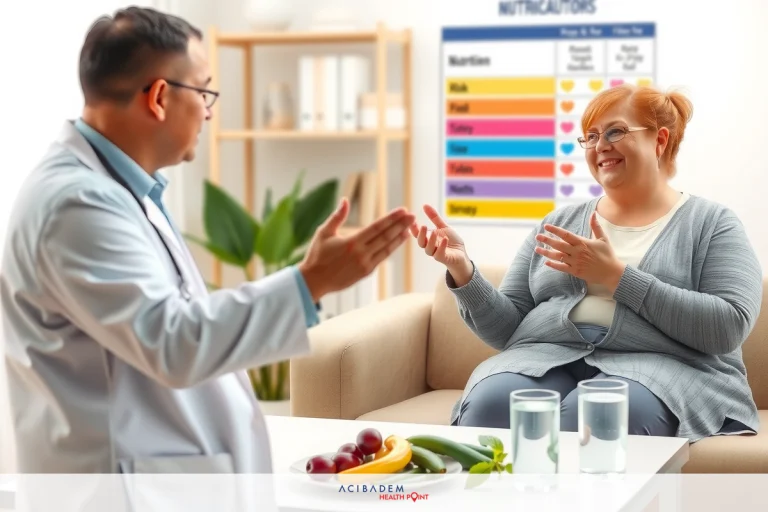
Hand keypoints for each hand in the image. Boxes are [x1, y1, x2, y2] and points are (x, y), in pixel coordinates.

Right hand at [298, 198, 414, 301]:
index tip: (403, 210)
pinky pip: (381, 258)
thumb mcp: (324, 233)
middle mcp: (361, 253)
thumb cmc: (316, 255)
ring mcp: (365, 264)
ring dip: (399, 238)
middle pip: (386, 236)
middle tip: (413, 216)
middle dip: (401, 225)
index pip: (377, 227)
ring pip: (387, 249)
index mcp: (352, 242)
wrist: (313, 282)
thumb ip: (337, 216)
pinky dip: (391, 249)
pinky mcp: (366, 273)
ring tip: (410, 229)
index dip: (391, 218)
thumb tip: (345, 200)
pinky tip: (398, 242)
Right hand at [409, 204, 472, 286]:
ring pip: (428, 249)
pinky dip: (441, 247)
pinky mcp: (444, 258)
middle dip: (420, 235)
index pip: (418, 234)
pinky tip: (445, 239)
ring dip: (431, 241)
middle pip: (421, 242)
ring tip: (434, 232)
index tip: (413, 221)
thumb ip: (434, 217)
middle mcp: (430, 246)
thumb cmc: (451, 241)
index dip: (414, 229)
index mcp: (428, 239)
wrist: (462, 253)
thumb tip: (425, 205)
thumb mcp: (443, 227)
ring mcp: (436, 253)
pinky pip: (439, 254)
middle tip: (423, 226)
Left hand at [534, 212, 625, 292]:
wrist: (612, 272)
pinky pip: (562, 268)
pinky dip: (553, 265)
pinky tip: (546, 262)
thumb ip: (595, 226)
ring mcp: (575, 262)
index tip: (546, 226)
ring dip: (546, 253)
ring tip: (536, 249)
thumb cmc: (607, 254)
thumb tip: (593, 213)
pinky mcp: (575, 271)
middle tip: (538, 236)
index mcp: (583, 243)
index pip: (566, 235)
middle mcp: (577, 252)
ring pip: (558, 257)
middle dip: (547, 240)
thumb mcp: (602, 239)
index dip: (555, 230)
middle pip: (559, 245)